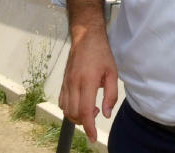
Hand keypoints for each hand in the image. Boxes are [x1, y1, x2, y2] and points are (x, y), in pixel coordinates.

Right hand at [58, 0, 117, 141]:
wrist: (85, 37)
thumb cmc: (101, 54)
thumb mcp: (112, 72)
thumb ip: (111, 95)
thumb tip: (105, 114)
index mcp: (88, 81)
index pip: (85, 111)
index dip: (89, 127)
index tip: (92, 137)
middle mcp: (74, 84)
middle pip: (74, 114)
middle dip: (84, 122)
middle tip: (95, 112)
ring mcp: (66, 83)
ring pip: (66, 109)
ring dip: (76, 116)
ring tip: (89, 107)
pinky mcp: (63, 82)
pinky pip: (62, 101)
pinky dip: (69, 109)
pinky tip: (80, 102)